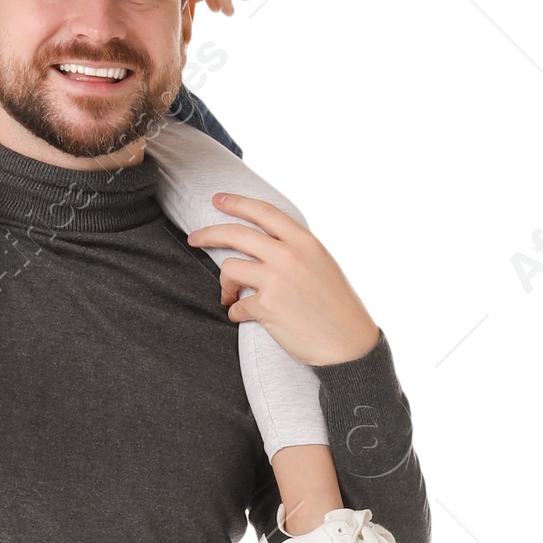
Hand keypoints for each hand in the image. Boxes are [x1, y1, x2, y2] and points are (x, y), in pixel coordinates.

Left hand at [186, 194, 380, 366]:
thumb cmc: (336, 305)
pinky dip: (235, 312)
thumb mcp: (322, 264)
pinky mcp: (266, 308)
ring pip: (229, 268)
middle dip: (208, 234)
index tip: (217, 199)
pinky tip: (243, 317)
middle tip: (194, 238)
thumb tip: (265, 243)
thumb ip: (296, 249)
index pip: (263, 211)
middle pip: (236, 233)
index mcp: (305, 241)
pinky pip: (236, 305)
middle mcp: (289, 256)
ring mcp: (276, 280)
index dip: (236, 202)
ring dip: (225, 284)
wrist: (348, 344)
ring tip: (230, 295)